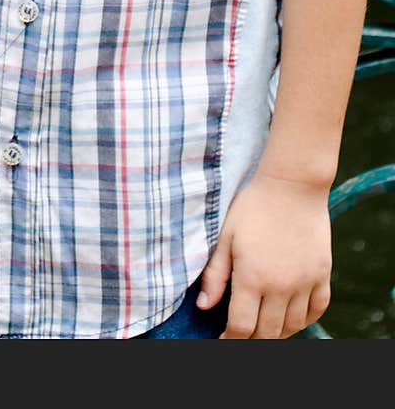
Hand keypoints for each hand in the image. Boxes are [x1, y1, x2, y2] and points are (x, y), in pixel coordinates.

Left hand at [197, 172, 331, 337]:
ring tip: (263, 326)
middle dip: (251, 338)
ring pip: (292, 326)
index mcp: (252, 278)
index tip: (223, 340)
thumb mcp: (226, 237)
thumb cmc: (253, 207)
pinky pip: (317, 310)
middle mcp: (280, 287)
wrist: (292, 185)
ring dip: (276, 333)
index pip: (241, 328)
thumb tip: (203, 308)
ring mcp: (305, 283)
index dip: (230, 340)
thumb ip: (215, 275)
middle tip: (241, 332)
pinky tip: (291, 316)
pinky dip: (304, 320)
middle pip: (267, 333)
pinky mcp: (322, 275)